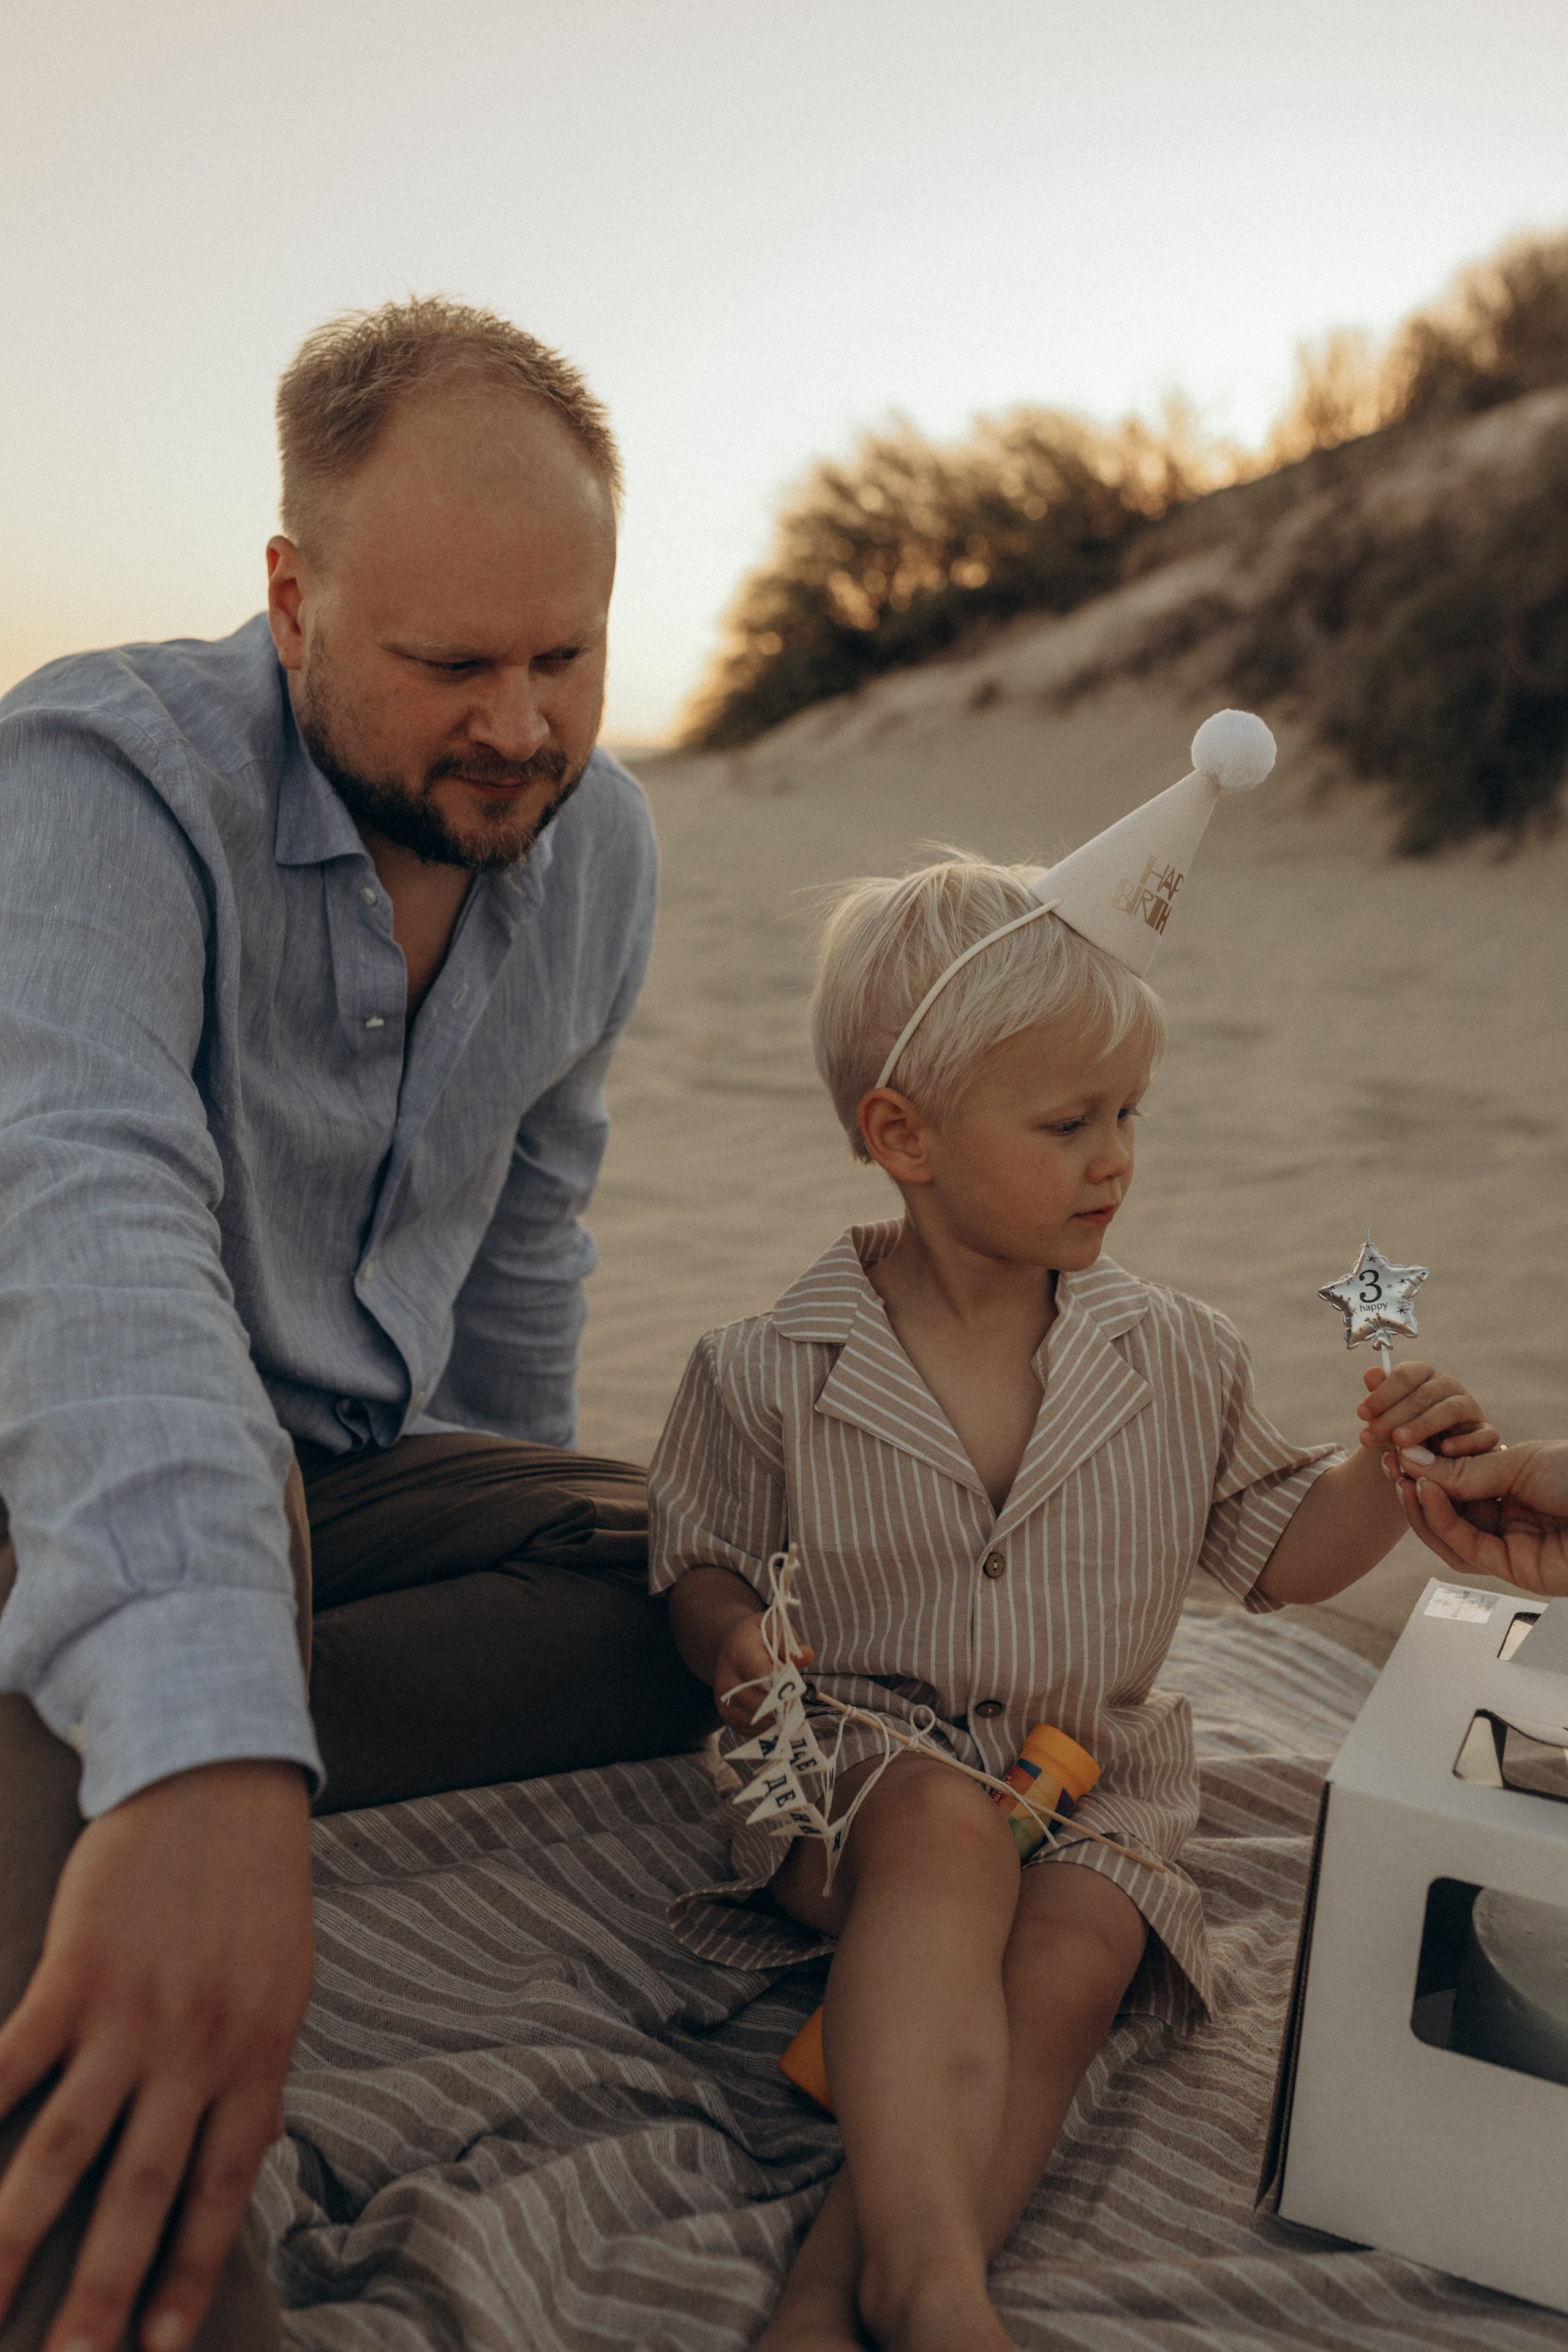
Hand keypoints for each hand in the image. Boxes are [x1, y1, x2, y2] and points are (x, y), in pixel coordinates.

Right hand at [0, 1760, 313, 2351]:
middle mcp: (196, 2051)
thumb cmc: (254, 1890)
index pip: (219, 2196)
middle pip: (136, 2198)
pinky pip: (3, 2068)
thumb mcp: (283, 1986)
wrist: (220, 1780)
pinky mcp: (73, 1976)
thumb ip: (258, 2072)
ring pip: (58, 2154)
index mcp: (256, 2059)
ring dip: (10, 2241)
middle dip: (96, 2297)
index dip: (185, 2280)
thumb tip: (260, 2150)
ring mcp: (130, 2016)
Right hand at [712, 1615, 812, 1731]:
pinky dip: (772, 1726)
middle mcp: (726, 1681)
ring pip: (760, 1721)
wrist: (727, 1649)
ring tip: (789, 1705)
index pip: (761, 1675)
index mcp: (739, 1653)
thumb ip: (791, 1642)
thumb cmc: (756, 1638)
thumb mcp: (773, 1628)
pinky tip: (778, 1713)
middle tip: (798, 1699)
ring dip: (780, 1718)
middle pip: (762, 1704)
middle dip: (785, 1704)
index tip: (798, 1688)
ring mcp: (725, 1704)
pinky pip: (755, 1732)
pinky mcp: (729, 1719)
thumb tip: (807, 1657)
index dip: (783, 1685)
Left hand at [1355, 1359, 1497, 1458]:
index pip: (1405, 1375)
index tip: (1361, 1414)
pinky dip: (1465, 1442)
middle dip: (1393, 1417)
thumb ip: (1380, 1398)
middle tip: (1370, 1437)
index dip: (1382, 1394)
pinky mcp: (1486, 1432)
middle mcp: (1448, 1386)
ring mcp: (1470, 1408)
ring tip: (1399, 1444)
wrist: (1431, 1458)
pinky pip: (1483, 1435)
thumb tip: (1370, 1374)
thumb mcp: (1387, 1417)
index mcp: (1423, 1376)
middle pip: (1423, 1395)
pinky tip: (1443, 1451)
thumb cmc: (1405, 1430)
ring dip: (1423, 1425)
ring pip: (1450, 1410)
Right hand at [1387, 1439, 1567, 1595]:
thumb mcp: (1517, 1464)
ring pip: (1449, 1537)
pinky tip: (1426, 1493)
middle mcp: (1511, 1520)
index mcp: (1515, 1488)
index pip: (1456, 1485)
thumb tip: (1411, 1461)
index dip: (1426, 1471)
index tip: (1398, 1450)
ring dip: (1421, 1510)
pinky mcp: (1515, 1571)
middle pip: (1447, 1513)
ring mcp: (1512, 1547)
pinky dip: (1441, 1521)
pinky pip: (1466, 1549)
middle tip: (1390, 1466)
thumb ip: (1464, 1471)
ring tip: (1403, 1479)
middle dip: (1415, 1491)